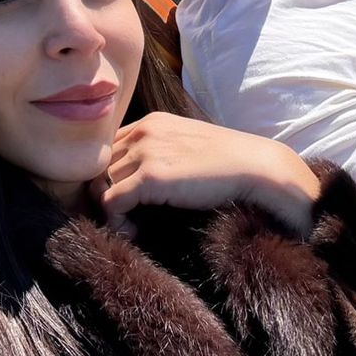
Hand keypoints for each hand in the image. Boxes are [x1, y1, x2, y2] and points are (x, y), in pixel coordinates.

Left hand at [90, 112, 320, 235]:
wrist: (255, 168)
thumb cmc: (227, 163)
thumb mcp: (185, 148)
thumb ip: (159, 154)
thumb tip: (137, 185)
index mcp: (150, 123)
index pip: (107, 149)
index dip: (107, 176)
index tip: (120, 200)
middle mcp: (143, 132)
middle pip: (99, 167)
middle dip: (104, 194)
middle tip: (122, 218)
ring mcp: (145, 152)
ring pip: (101, 185)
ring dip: (111, 210)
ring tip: (132, 226)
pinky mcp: (150, 177)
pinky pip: (111, 203)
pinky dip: (116, 221)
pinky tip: (134, 231)